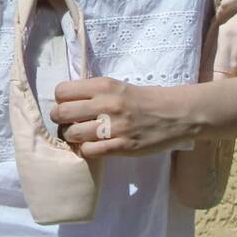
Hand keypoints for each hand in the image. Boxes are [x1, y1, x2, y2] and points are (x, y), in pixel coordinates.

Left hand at [50, 77, 194, 157]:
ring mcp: (113, 126)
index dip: (60, 100)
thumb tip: (66, 101)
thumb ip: (94, 92)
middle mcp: (106, 104)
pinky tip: (93, 146)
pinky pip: (89, 151)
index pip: (62, 91)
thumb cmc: (144, 99)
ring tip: (81, 136)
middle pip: (62, 113)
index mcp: (104, 85)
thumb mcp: (118, 87)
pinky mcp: (122, 146)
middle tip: (68, 123)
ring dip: (73, 137)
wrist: (175, 114)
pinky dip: (86, 150)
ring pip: (72, 134)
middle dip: (60, 120)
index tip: (67, 105)